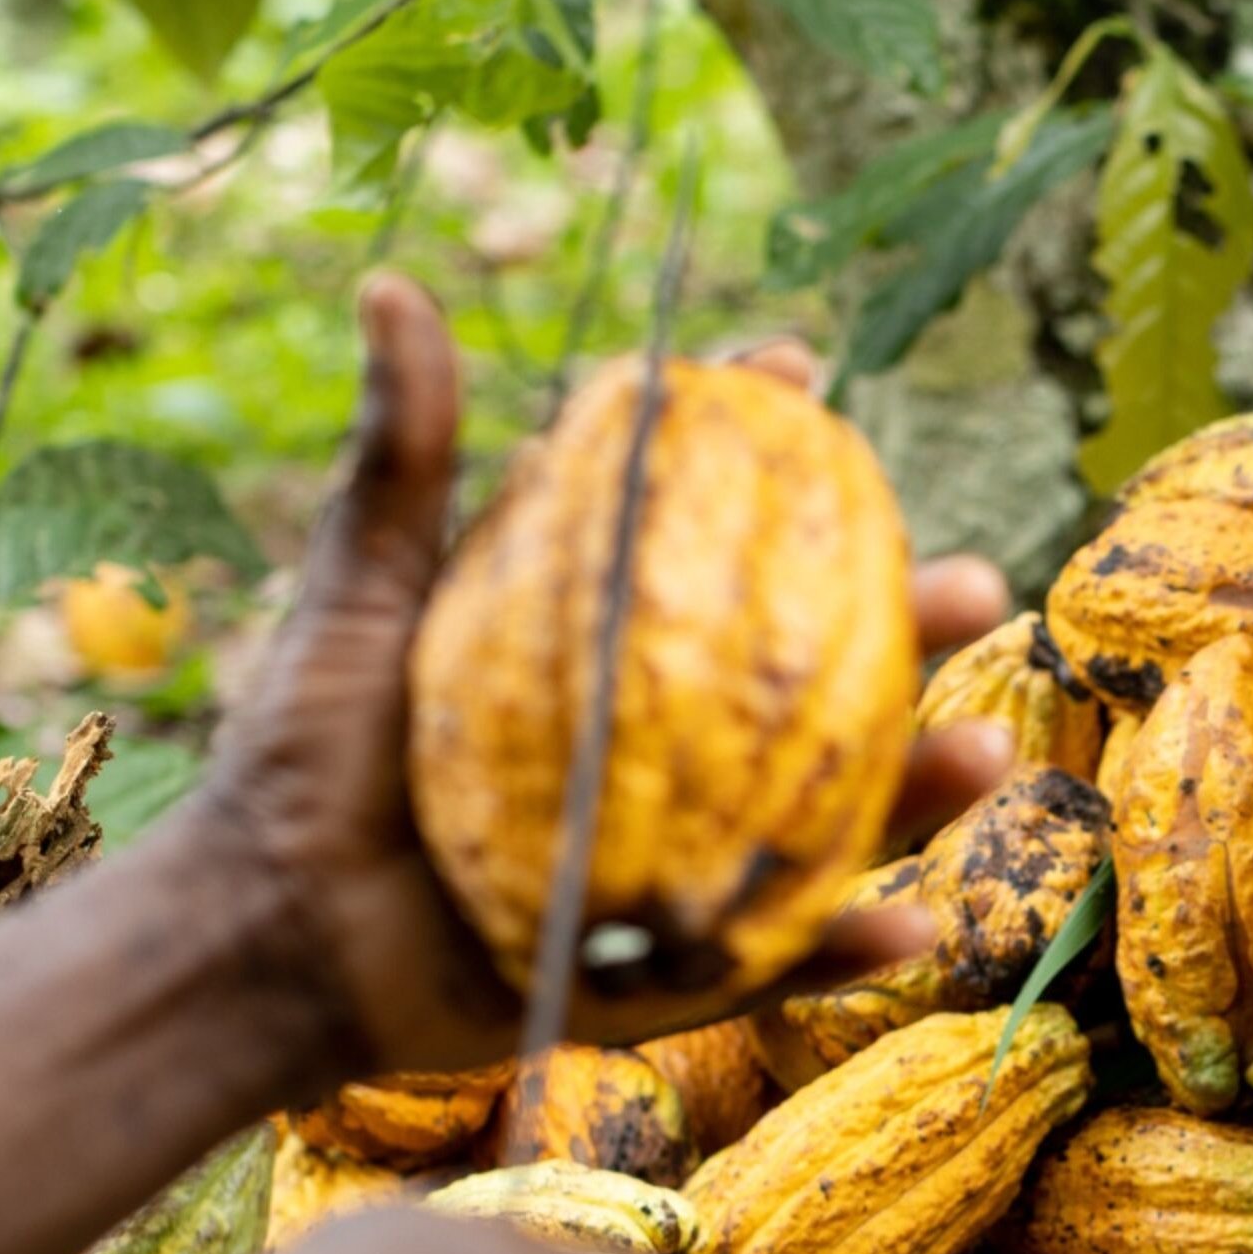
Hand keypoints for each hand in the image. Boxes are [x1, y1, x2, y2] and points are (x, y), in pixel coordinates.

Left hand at [198, 276, 1019, 1078]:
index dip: (765, 451)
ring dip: (919, 785)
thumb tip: (395, 288)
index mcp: (597, 637)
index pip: (703, 528)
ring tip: (988, 750)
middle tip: (971, 587)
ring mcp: (672, 850)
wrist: (264, 940)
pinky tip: (913, 921)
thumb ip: (402, 464)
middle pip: (810, 671)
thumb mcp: (363, 600)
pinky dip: (847, 945)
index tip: (803, 375)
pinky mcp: (663, 965)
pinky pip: (772, 956)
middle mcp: (658, 737)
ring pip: (826, 813)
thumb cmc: (302, 759)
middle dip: (906, 628)